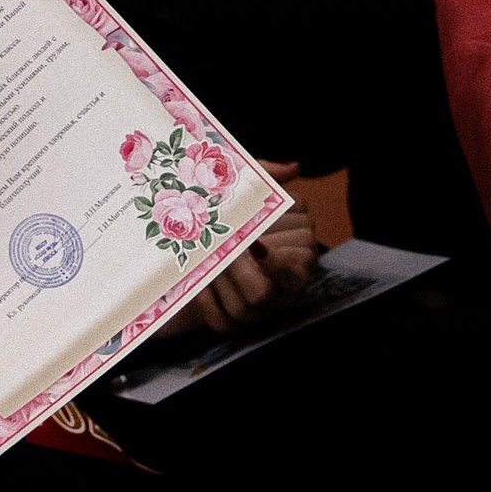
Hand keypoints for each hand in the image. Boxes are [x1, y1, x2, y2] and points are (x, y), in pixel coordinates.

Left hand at [179, 162, 318, 335]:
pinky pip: (217, 318)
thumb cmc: (235, 219)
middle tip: (217, 242)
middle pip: (259, 291)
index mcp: (295, 265)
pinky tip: (193, 273)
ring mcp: (254, 314)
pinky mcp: (228, 325)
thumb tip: (293, 166)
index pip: (296, 272)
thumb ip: (269, 180)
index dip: (279, 263)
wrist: (206, 251)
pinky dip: (203, 295)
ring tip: (202, 251)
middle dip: (236, 266)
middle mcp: (279, 295)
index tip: (256, 243)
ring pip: (238, 306)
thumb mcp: (249, 196)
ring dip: (216, 276)